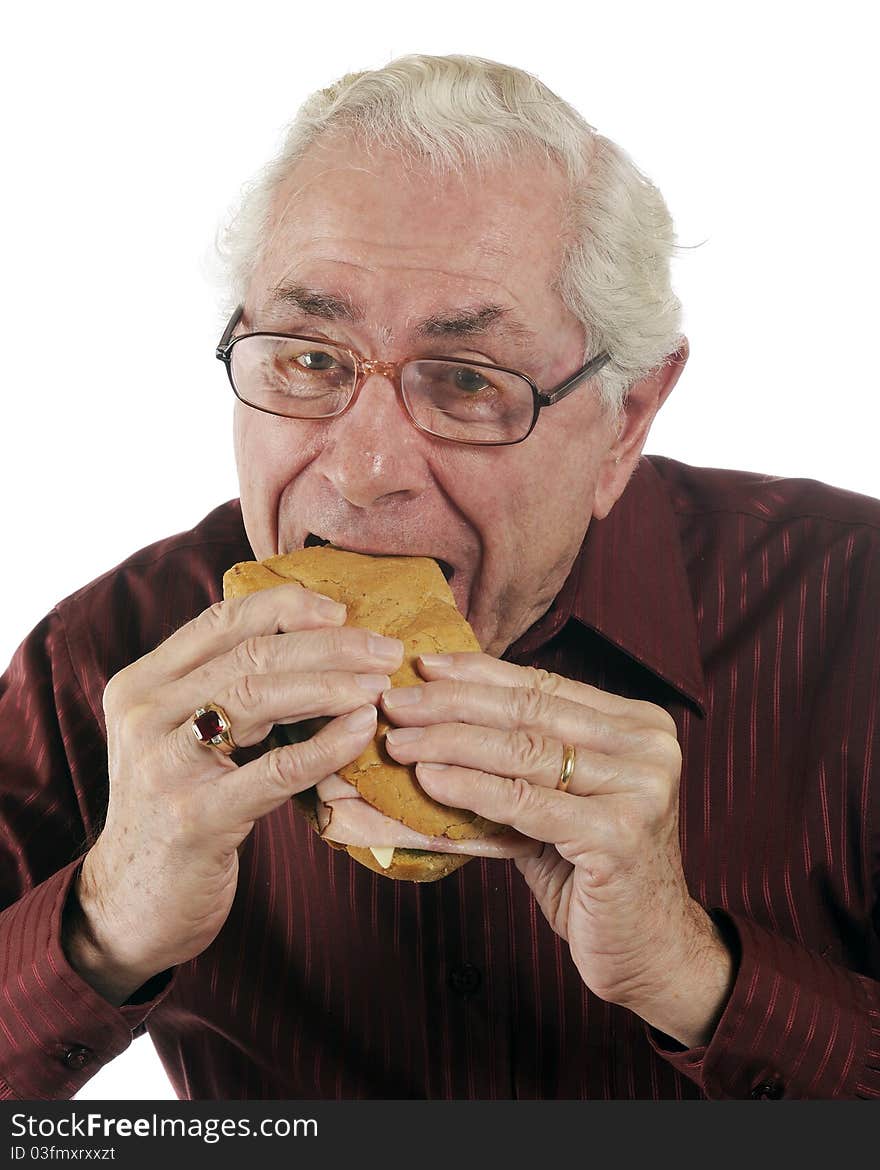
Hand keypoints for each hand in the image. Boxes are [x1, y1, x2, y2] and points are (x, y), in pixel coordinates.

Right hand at [66, 585, 403, 1003]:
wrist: (136, 905)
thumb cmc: (181, 809)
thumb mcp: (185, 738)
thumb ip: (225, 689)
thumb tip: (317, 640)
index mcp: (142, 684)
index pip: (221, 620)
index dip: (287, 608)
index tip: (342, 611)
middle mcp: (144, 715)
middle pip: (248, 655)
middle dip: (327, 646)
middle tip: (385, 650)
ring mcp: (164, 766)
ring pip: (256, 697)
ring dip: (330, 686)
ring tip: (379, 685)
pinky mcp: (195, 819)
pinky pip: (274, 770)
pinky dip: (326, 745)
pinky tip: (361, 731)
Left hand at [382, 652, 733, 1046]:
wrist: (650, 950)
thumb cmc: (592, 873)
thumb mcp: (557, 803)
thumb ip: (516, 760)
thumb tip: (432, 719)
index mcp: (637, 726)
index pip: (543, 686)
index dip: (478, 674)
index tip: (424, 667)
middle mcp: (649, 747)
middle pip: (529, 712)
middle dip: (452, 704)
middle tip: (395, 703)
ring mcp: (641, 788)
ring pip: (523, 751)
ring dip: (450, 743)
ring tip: (399, 742)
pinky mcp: (620, 834)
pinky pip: (525, 802)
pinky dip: (470, 788)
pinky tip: (430, 780)